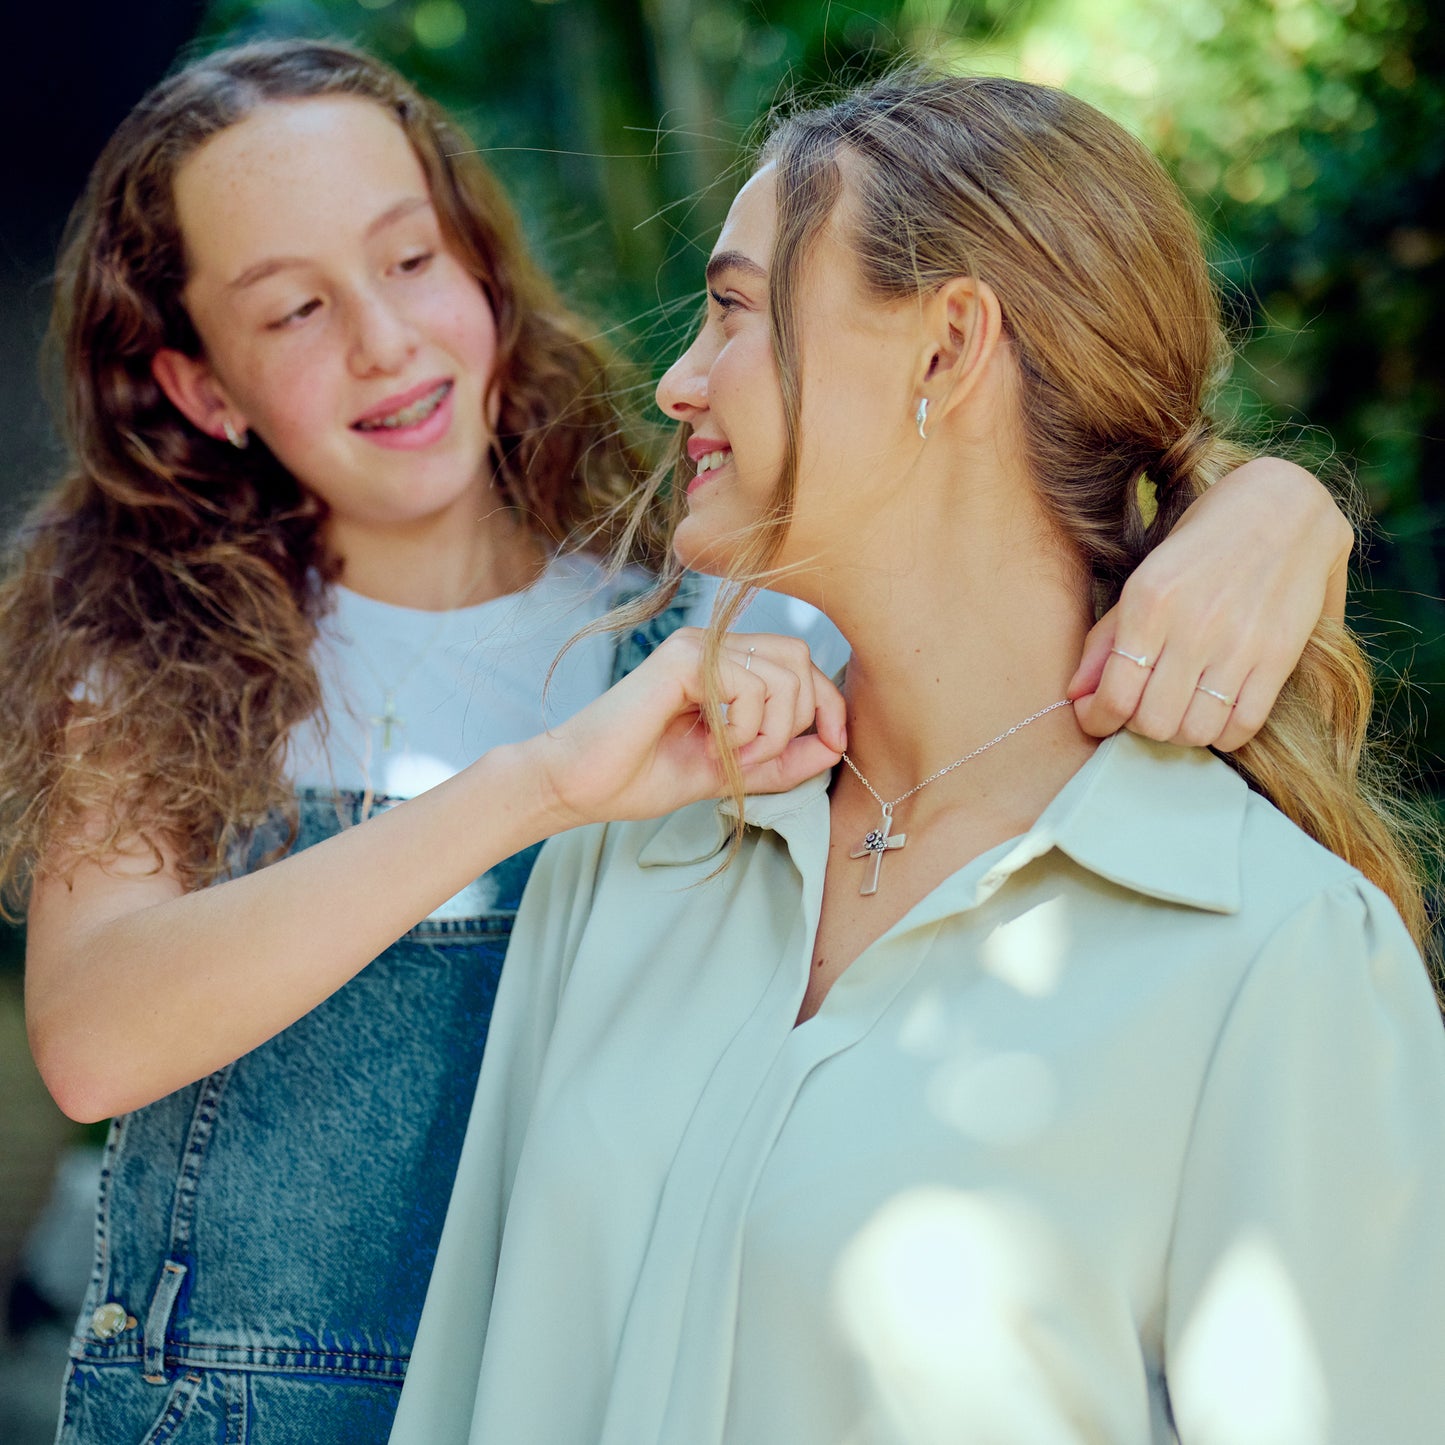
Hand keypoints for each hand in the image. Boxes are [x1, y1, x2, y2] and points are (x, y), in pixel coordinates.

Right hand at [526, 629, 846, 829]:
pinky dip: (745, 728)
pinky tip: (713, 746)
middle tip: (758, 758)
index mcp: (725, 665)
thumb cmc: (640, 777)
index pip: (801, 664)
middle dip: (800, 718)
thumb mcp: (732, 772)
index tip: (836, 745)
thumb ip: (782, 760)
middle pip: (800, 659)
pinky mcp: (683, 659)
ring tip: (732, 757)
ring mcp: (697, 647)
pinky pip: (749, 685)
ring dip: (770, 731)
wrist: (579, 786)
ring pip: (783, 674)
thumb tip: (836, 746)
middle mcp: (713, 646)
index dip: (829, 704)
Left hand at [1068, 457, 1351, 750]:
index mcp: (1149, 603)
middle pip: (1154, 723)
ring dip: (1181, 732)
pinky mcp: (1279, 655)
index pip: (1114, 695)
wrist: (1282, 507)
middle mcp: (1193, 626)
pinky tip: (1215, 711)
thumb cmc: (1200, 544)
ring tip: (1180, 709)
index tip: (1098, 717)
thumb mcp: (1142, 577)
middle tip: (1143, 706)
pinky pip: (1243, 725)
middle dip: (1139, 725)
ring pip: (1197, 731)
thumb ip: (1106, 638)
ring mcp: (1239, 644)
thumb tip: (1077, 694)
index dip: (1098, 719)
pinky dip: (1223, 733)